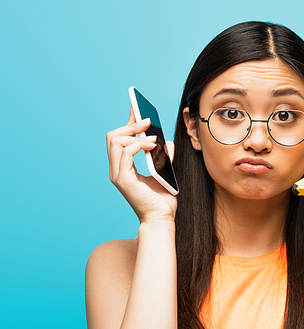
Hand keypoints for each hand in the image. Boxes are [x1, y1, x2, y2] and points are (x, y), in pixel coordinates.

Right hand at [106, 106, 177, 222]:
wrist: (162, 219)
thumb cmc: (162, 199)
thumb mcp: (163, 171)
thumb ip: (162, 156)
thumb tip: (166, 141)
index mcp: (123, 167)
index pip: (119, 139)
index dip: (127, 122)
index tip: (137, 109)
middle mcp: (117, 170)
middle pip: (112, 136)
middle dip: (130, 125)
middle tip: (148, 122)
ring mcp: (118, 175)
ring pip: (115, 141)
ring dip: (135, 134)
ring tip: (153, 137)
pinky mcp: (123, 180)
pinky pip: (125, 152)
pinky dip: (139, 144)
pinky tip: (152, 145)